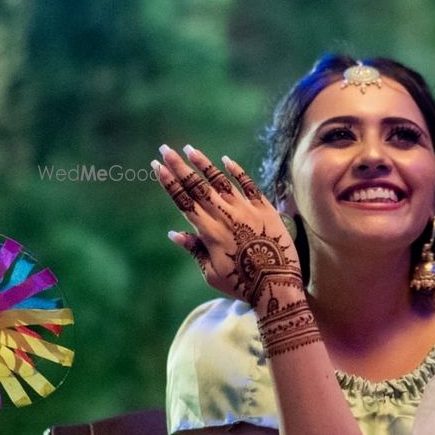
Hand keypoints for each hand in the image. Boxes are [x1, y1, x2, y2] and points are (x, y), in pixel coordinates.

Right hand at [152, 144, 302, 309]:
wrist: (277, 285)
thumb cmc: (242, 284)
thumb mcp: (211, 272)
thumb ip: (194, 249)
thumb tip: (174, 233)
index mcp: (208, 231)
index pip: (183, 201)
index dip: (169, 182)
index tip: (157, 166)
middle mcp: (224, 216)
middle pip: (197, 186)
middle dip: (179, 166)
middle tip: (165, 148)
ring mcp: (246, 209)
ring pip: (220, 181)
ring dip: (203, 164)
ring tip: (189, 149)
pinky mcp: (265, 208)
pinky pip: (249, 185)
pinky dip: (237, 171)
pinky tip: (226, 160)